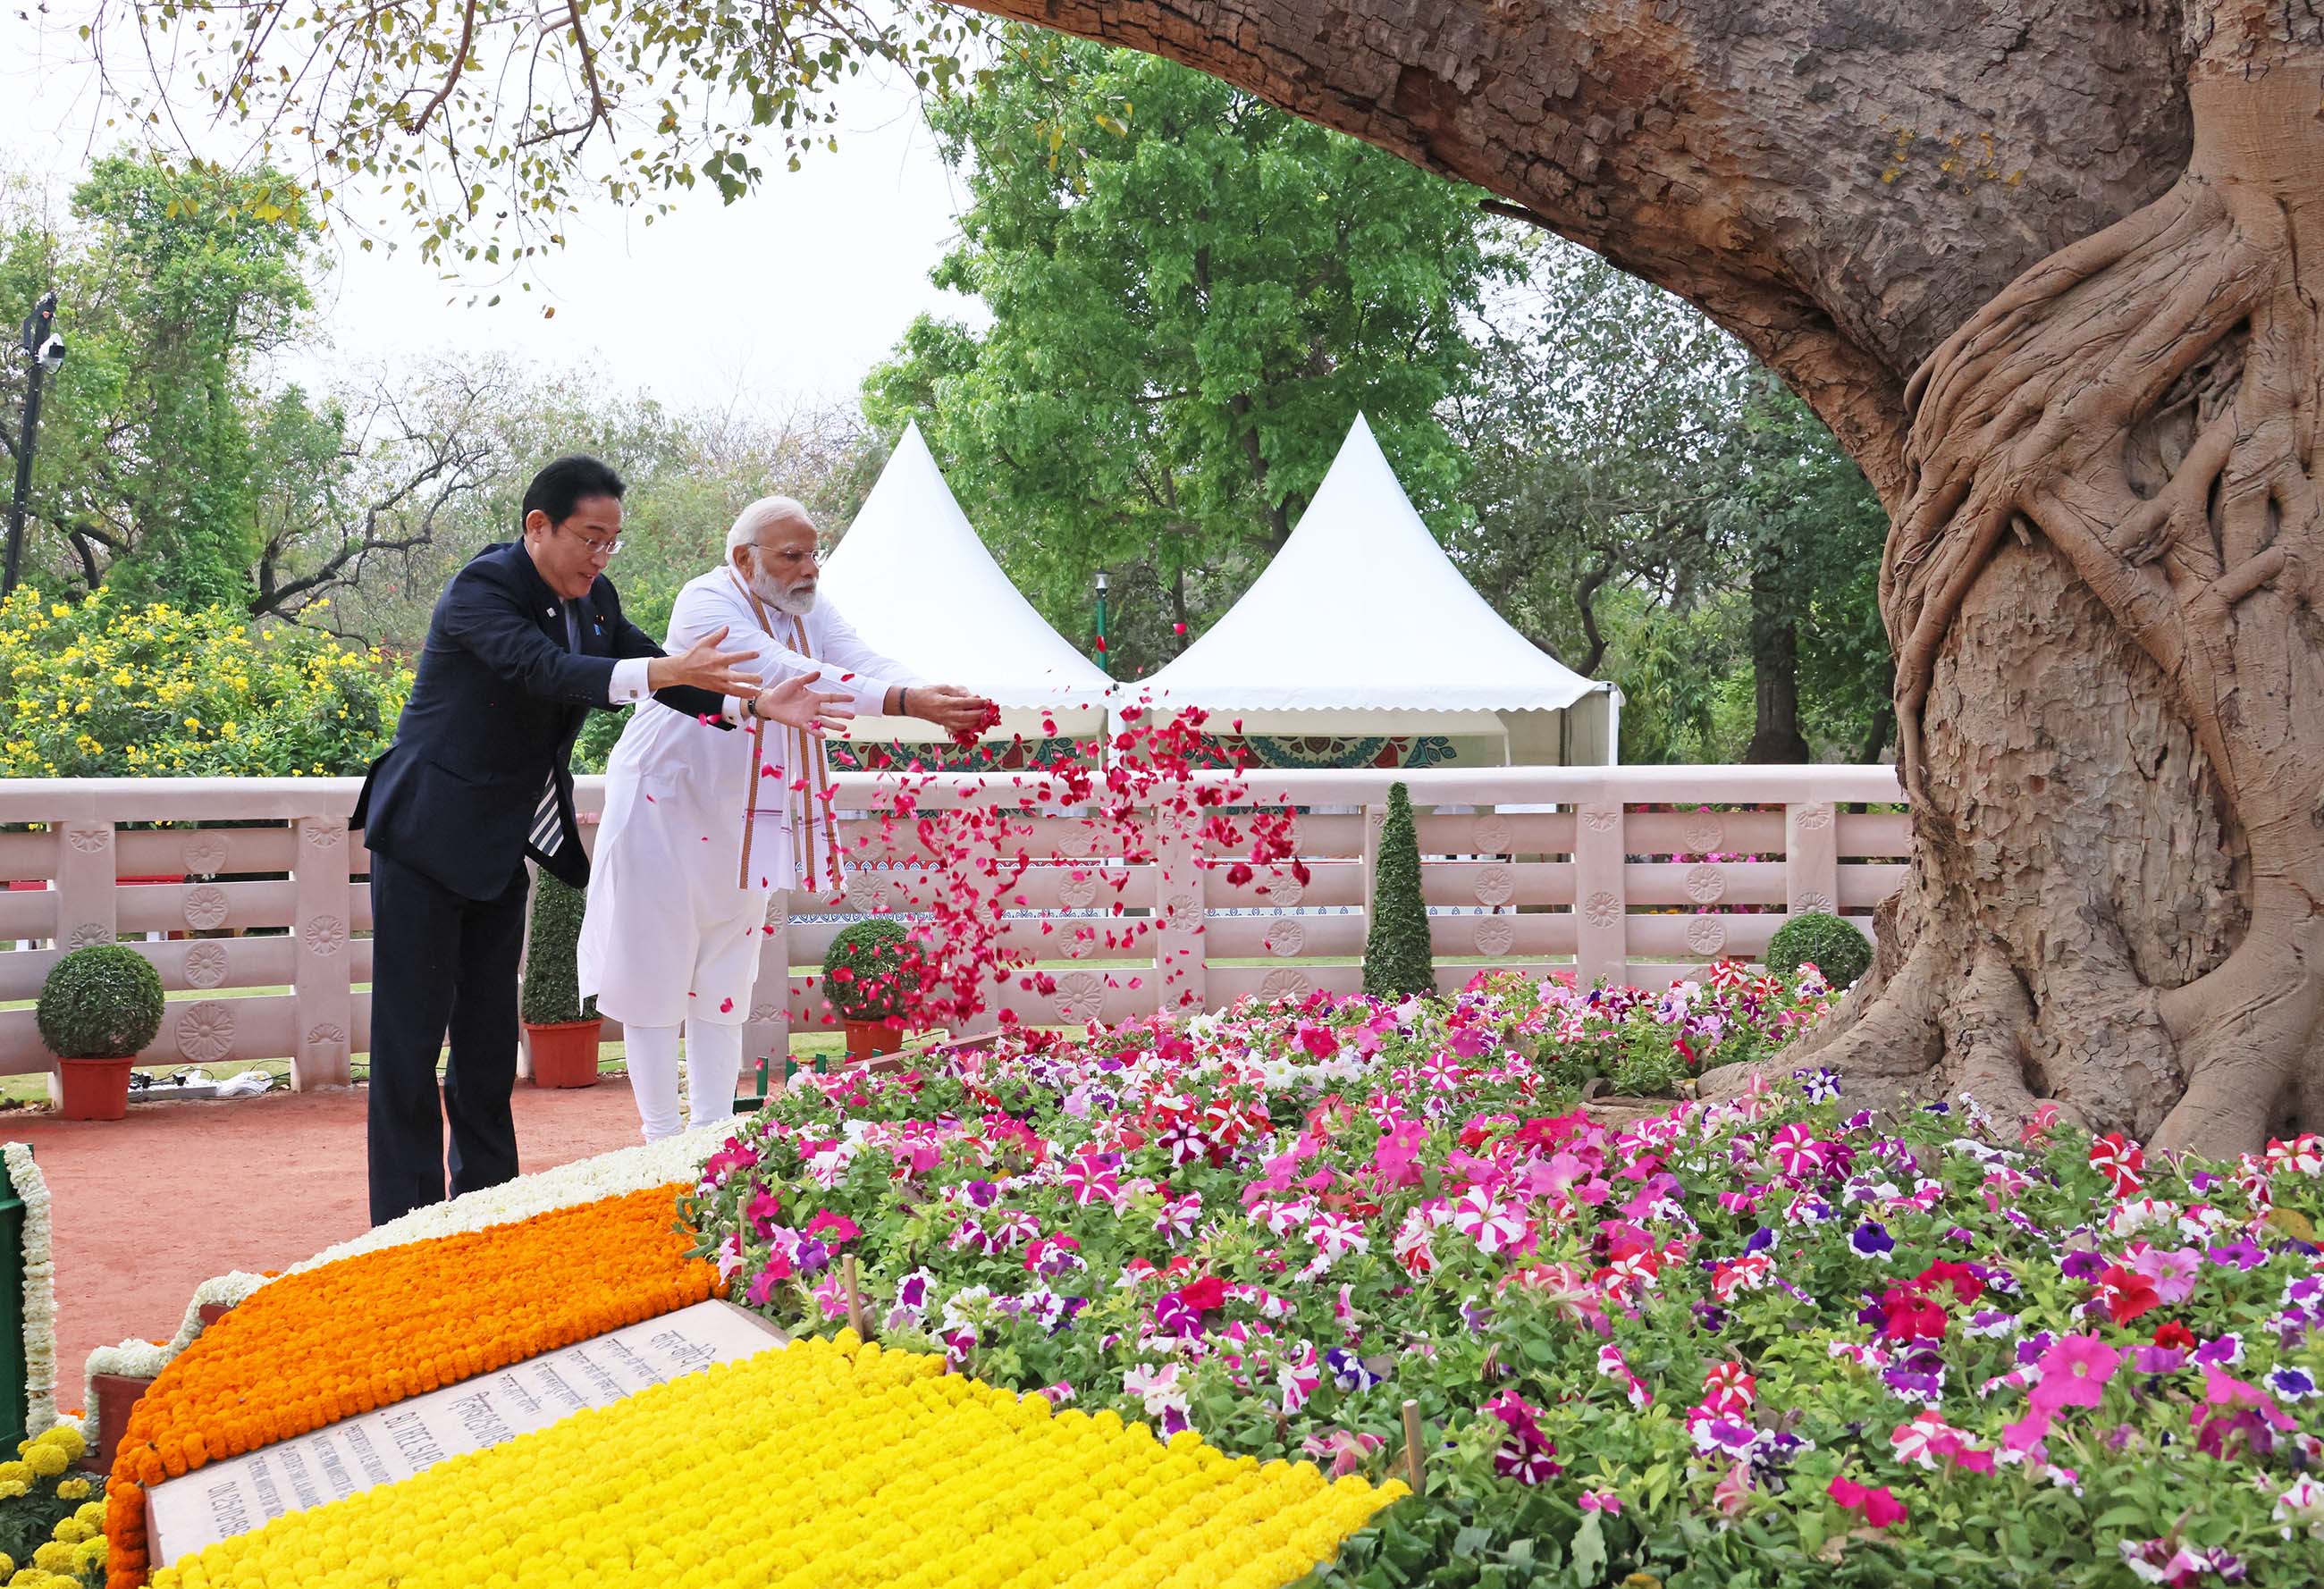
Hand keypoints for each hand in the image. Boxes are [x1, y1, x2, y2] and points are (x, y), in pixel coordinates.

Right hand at [648, 625, 762, 697]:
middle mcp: (719, 673)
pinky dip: (740, 695)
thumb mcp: (705, 643)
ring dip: (747, 691)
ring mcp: (717, 682)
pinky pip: (730, 693)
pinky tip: (750, 695)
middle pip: (736, 677)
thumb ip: (718, 636)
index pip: (735, 657)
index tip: (757, 654)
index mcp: (717, 660)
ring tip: (759, 692)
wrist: (682, 670)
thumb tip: (727, 627)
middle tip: (760, 678)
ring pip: (735, 689)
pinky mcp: (716, 689)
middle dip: (749, 679)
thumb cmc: (694, 655)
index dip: (747, 655)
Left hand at [755, 671, 854, 733]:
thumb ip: (807, 678)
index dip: (841, 698)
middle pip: (831, 711)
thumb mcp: (796, 682)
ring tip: (844, 728)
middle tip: (853, 716)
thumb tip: (819, 672)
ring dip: (834, 725)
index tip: (852, 698)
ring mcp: (807, 716)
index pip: (831, 697)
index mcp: (814, 697)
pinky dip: (817, 732)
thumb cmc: (782, 691)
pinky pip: (810, 728)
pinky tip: (824, 735)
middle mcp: (813, 708)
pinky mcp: (799, 723)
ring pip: (824, 721)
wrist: (769, 701)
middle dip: (842, 714)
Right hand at [905, 685, 995, 734]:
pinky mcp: (945, 725)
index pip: (966, 703)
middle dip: (980, 714)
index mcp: (946, 702)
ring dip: (977, 722)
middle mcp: (946, 714)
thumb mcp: (942, 687)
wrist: (913, 704)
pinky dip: (969, 727)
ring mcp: (945, 721)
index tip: (986, 701)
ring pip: (965, 725)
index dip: (978, 702)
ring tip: (985, 717)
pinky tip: (975, 724)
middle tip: (989, 710)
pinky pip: (960, 729)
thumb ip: (957, 692)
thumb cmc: (927, 694)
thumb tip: (972, 696)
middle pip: (968, 716)